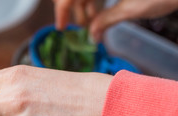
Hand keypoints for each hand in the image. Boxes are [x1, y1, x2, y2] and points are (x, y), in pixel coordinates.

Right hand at [53, 0, 177, 40]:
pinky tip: (100, 13)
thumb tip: (91, 35)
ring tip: (92, 24)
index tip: (61, 27)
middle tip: (82, 28)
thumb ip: (106, 21)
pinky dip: (98, 2)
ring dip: (88, 6)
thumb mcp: (132, 10)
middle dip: (77, 11)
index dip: (62, 11)